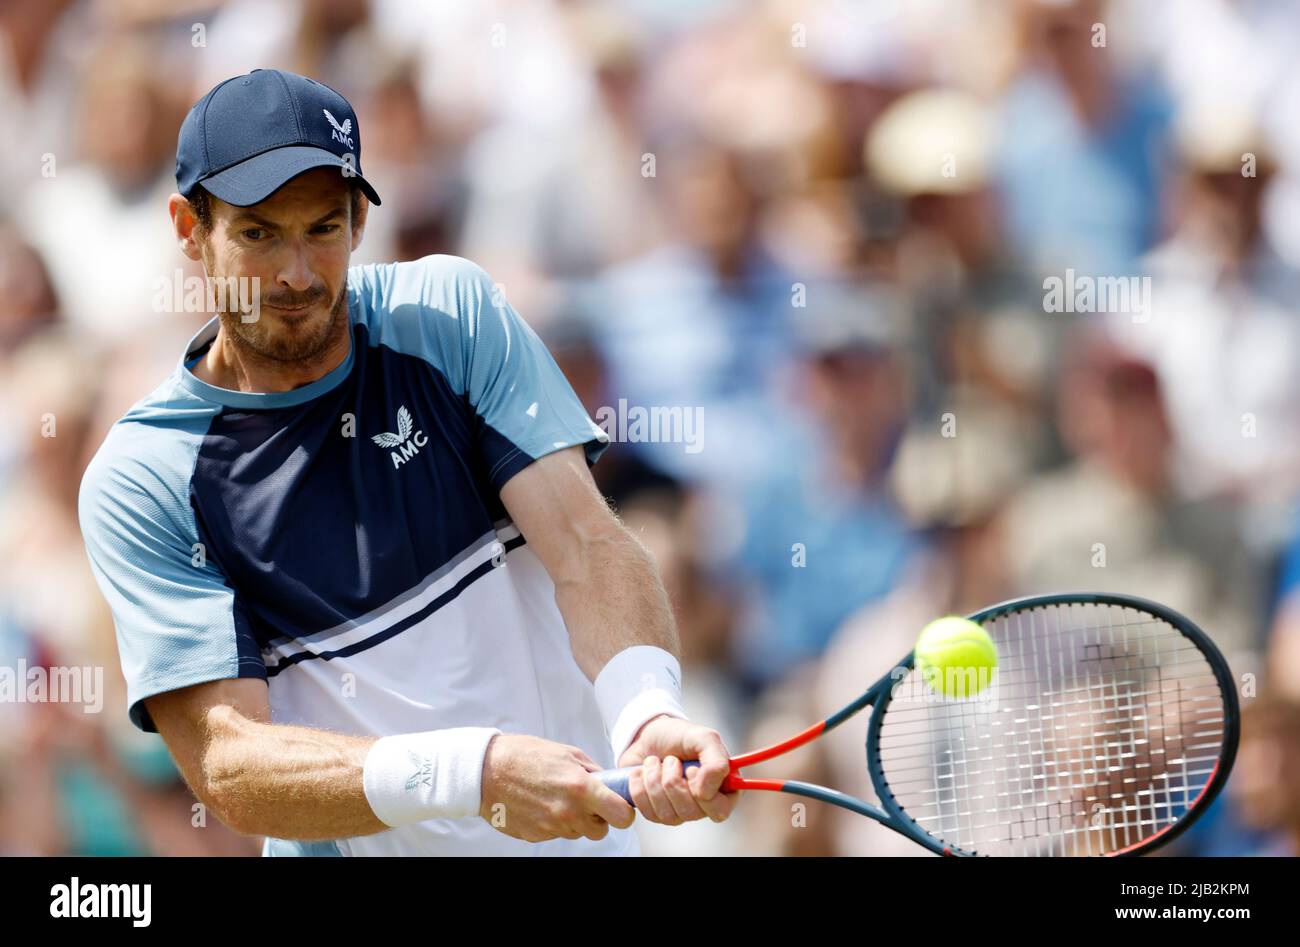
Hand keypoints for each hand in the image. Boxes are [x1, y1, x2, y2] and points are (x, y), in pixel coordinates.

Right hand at [479, 734, 634, 842]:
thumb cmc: (526, 756)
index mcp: (580, 788)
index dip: (623, 812)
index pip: (621, 816)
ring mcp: (551, 827)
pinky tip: (541, 804)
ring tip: (557, 797)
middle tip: (585, 801)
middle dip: (597, 818)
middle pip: (600, 831)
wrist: (486, 771)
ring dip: (574, 820)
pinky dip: (554, 823)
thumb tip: (610, 784)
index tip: (619, 807)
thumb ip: (593, 772)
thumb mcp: (567, 753)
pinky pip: (556, 834)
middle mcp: (568, 812)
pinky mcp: (536, 836)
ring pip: (577, 833)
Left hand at [617, 715, 737, 824]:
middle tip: (671, 760)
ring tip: (654, 762)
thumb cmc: (678, 736)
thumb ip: (716, 762)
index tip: (691, 769)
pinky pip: (648, 813)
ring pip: (666, 815)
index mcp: (721, 788)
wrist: (645, 736)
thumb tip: (705, 793)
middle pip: (689, 813)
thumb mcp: (704, 738)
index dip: (704, 794)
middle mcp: (702, 805)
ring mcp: (678, 812)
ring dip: (654, 781)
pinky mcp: (655, 813)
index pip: (720, 810)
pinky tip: (642, 772)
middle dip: (672, 781)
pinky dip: (639, 788)